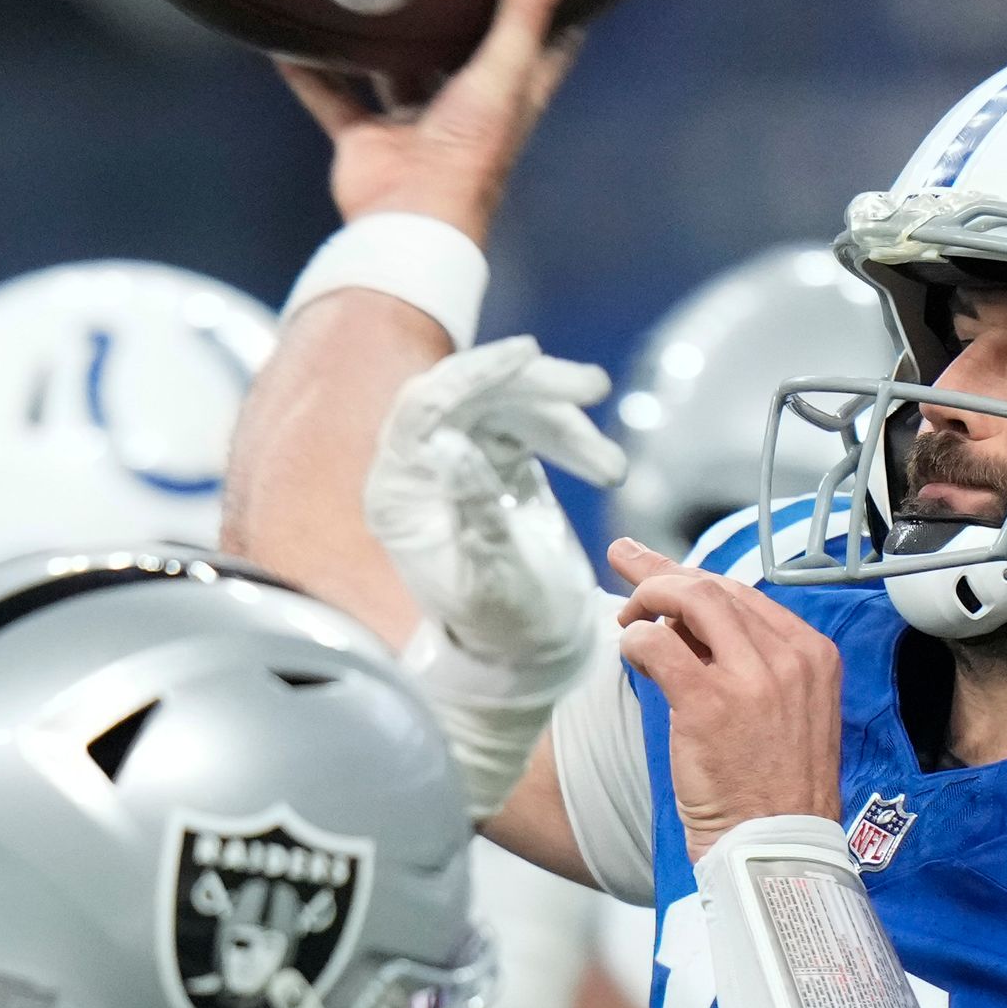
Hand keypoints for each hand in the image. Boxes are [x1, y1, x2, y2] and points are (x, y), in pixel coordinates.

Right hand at [279, 0, 580, 239]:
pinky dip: (311, 71)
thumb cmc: (470, 149)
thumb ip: (523, 5)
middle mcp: (463, 106)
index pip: (541, 42)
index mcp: (509, 94)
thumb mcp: (507, 69)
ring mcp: (411, 123)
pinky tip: (290, 37)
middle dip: (454, 7)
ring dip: (379, 36)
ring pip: (393, 68)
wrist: (408, 220)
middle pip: (462, 49)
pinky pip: (332, 95)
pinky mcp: (365, 138)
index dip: (546, 2)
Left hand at [369, 335, 619, 662]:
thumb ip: (473, 510)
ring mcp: (459, 459)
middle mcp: (420, 467)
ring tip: (609, 466)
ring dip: (564, 417)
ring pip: (508, 405)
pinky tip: (606, 470)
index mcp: (397, 492)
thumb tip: (452, 442)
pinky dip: (573, 438)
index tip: (529, 354)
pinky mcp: (497, 460)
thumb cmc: (503, 626)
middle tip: (591, 389)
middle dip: (532, 387)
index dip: (474, 373)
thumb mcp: (491, 577)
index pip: (424, 407)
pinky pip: (533, 425)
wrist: (531, 653)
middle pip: (469, 394)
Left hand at [610, 541, 842, 860]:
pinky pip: (658, 644)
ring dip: (647, 600)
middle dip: (663, 574)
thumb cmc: (774, 789)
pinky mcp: (709, 703)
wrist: (776, 847)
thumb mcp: (790, 712)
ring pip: (689, 600)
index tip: (663, 574)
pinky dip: (634, 641)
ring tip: (624, 618)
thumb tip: (692, 627)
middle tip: (627, 573)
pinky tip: (629, 655)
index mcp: (813, 655)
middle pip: (715, 587)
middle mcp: (789, 657)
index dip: (696, 580)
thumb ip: (754, 666)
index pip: (746, 594)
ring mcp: (751, 678)